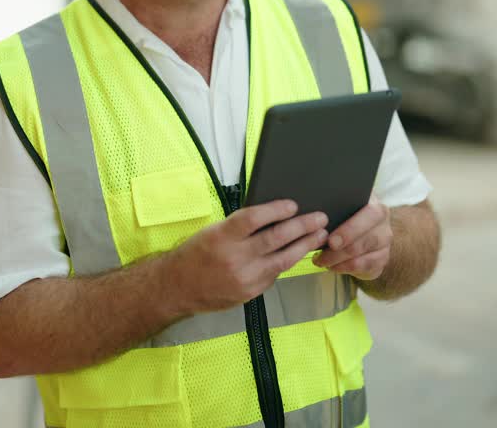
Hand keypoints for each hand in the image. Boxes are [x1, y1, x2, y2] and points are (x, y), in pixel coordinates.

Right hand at [163, 200, 328, 314]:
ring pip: (283, 260)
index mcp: (222, 236)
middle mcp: (234, 257)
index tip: (293, 204)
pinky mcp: (250, 293)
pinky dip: (286, 262)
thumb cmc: (195, 254)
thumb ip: (240, 226)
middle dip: (302, 227)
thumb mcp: (213, 231)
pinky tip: (297, 253)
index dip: (276, 210)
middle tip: (320, 218)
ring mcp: (244, 278)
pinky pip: (274, 275)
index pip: (254, 218)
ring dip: (304, 246)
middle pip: (275, 239)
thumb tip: (272, 215)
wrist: (176, 288)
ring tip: (319, 235)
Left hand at [313, 195, 391, 280]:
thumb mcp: (340, 207)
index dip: (350, 229)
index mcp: (374, 204)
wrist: (361, 230)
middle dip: (342, 250)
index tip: (330, 241)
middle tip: (321, 256)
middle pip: (367, 238)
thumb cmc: (345, 215)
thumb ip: (332, 209)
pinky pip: (364, 266)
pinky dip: (345, 268)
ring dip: (339, 260)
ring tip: (320, 261)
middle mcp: (383, 222)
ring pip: (363, 254)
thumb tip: (313, 217)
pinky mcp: (382, 259)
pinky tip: (332, 266)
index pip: (369, 214)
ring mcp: (384, 242)